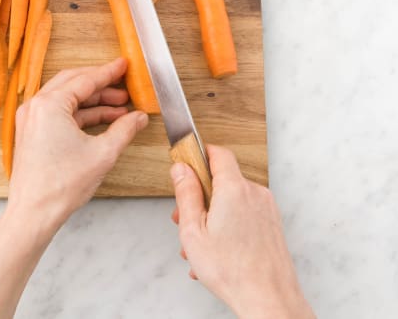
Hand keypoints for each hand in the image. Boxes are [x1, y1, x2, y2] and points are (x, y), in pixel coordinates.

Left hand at [6, 58, 148, 235]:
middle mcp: (35, 107)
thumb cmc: (61, 185)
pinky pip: (59, 114)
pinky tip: (103, 121)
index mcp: (49, 104)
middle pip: (73, 84)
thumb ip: (124, 129)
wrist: (34, 212)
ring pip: (66, 99)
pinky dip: (81, 115)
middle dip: (101, 85)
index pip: (85, 80)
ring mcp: (31, 120)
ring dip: (93, 102)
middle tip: (124, 86)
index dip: (108, 73)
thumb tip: (139, 117)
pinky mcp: (32, 133)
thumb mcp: (103, 153)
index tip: (123, 66)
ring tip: (120, 107)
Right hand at [171, 145, 313, 317]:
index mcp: (234, 189)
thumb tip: (180, 169)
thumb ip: (186, 193)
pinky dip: (228, 226)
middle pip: (222, 180)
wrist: (268, 299)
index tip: (185, 166)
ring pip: (231, 200)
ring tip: (200, 245)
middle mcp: (254, 193)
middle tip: (184, 219)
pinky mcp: (271, 224)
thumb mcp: (193, 229)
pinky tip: (217, 250)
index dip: (199, 155)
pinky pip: (244, 214)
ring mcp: (266, 209)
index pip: (218, 153)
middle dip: (200, 196)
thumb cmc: (232, 270)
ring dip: (212, 216)